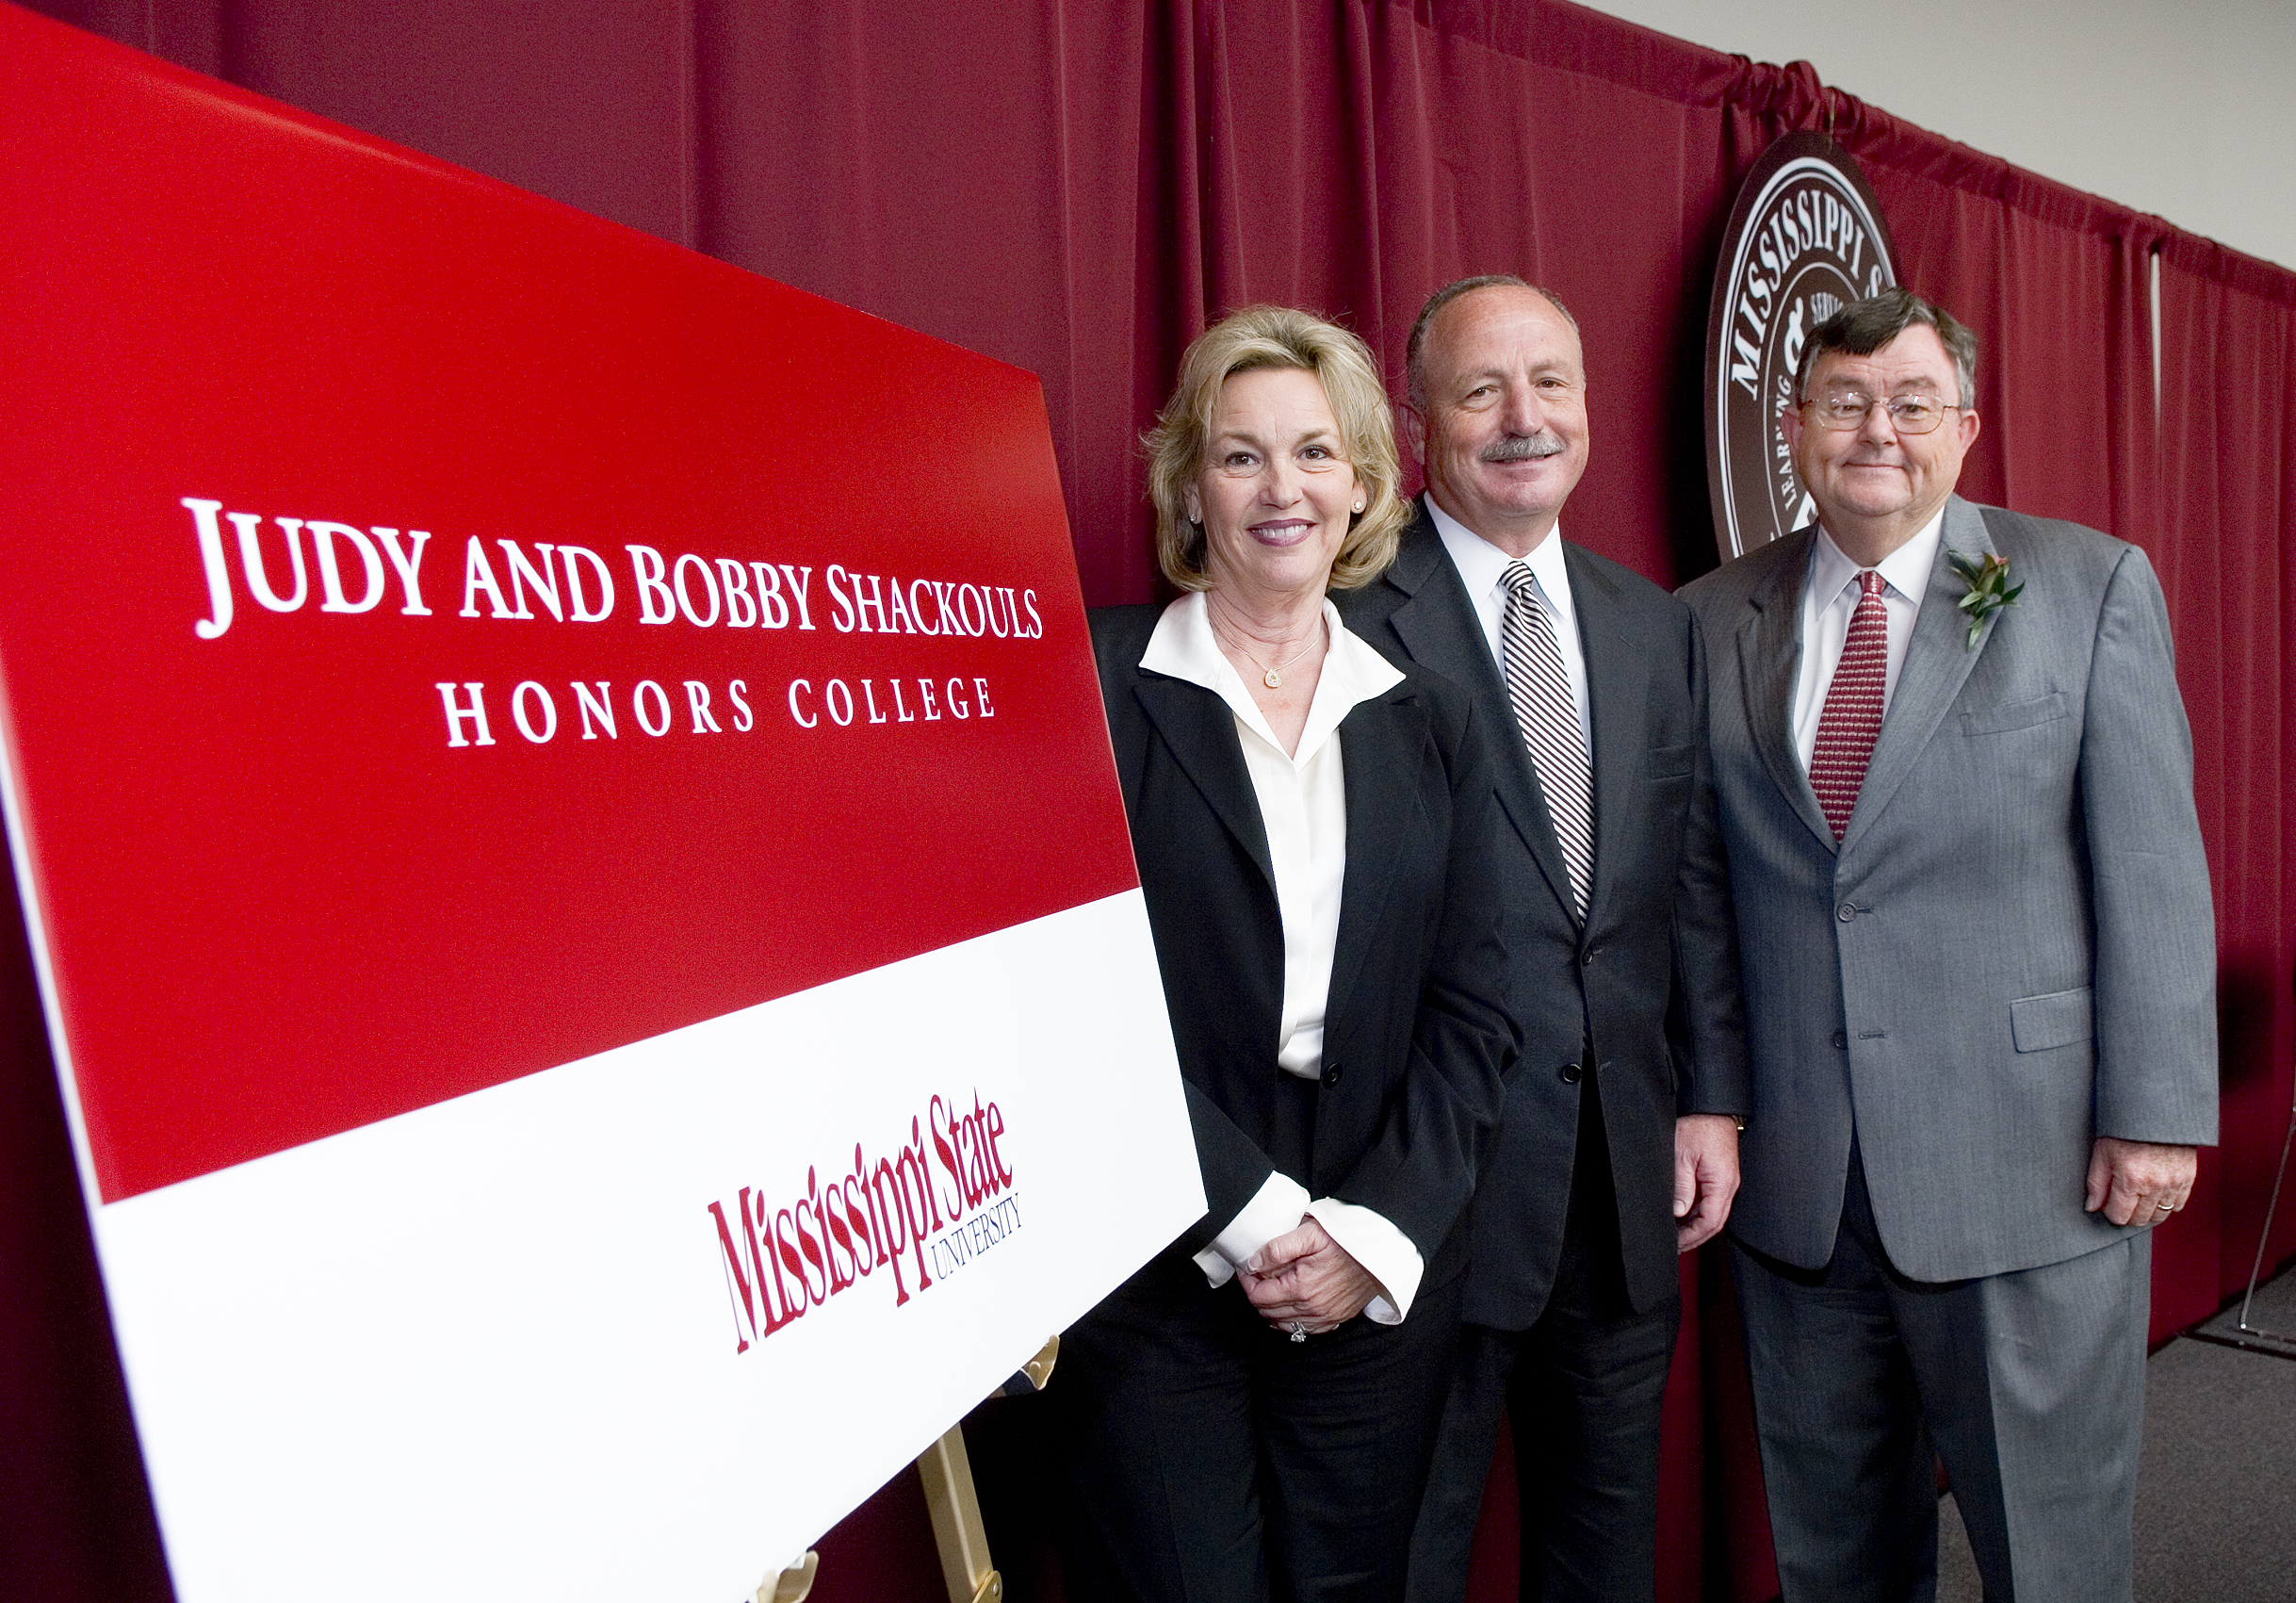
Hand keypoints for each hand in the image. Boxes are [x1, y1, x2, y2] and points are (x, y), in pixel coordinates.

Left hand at [1238, 1217, 1380, 1333]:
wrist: (1379, 1251)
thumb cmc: (1344, 1239)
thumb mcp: (1309, 1233)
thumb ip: (1278, 1249)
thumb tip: (1254, 1263)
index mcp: (1301, 1288)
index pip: (1258, 1296)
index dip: (1247, 1282)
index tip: (1246, 1269)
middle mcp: (1312, 1309)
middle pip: (1268, 1312)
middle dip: (1257, 1293)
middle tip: (1257, 1275)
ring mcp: (1325, 1317)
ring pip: (1284, 1324)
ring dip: (1272, 1308)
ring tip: (1272, 1288)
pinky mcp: (1336, 1319)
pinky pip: (1304, 1330)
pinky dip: (1291, 1321)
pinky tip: (1290, 1306)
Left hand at [1674, 1114, 1740, 1252]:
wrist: (1712, 1107)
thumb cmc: (1699, 1125)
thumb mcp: (1682, 1156)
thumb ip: (1682, 1186)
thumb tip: (1679, 1212)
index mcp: (1722, 1183)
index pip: (1710, 1221)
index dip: (1693, 1236)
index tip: (1677, 1244)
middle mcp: (1729, 1185)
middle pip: (1715, 1222)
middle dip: (1696, 1237)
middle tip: (1676, 1246)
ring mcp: (1727, 1181)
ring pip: (1714, 1213)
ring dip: (1697, 1226)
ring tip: (1678, 1235)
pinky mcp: (1722, 1175)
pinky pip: (1713, 1201)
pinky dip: (1699, 1212)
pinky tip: (1685, 1216)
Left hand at [2084, 1137, 2196, 1225]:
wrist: (2156, 1112)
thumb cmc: (2126, 1130)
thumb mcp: (2102, 1152)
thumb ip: (2096, 1183)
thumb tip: (2092, 1207)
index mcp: (2131, 1180)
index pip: (2120, 1216)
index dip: (2110, 1212)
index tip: (2107, 1204)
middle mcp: (2154, 1186)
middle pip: (2140, 1219)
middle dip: (2127, 1214)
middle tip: (2120, 1201)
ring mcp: (2174, 1184)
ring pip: (2160, 1216)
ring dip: (2146, 1212)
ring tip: (2137, 1199)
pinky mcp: (2187, 1179)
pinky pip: (2177, 1205)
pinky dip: (2165, 1205)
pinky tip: (2154, 1195)